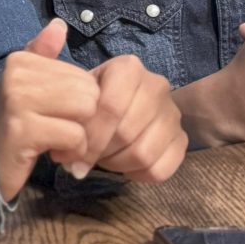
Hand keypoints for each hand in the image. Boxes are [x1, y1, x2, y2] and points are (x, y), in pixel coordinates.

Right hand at [0, 19, 100, 200]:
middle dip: (83, 119)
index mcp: (20, 61)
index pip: (83, 76)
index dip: (79, 102)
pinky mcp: (22, 131)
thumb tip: (59, 25)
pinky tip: (55, 154)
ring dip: (80, 135)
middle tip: (61, 131)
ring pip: (85, 111)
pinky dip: (72, 151)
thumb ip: (43, 55)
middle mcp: (16, 76)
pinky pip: (74, 136)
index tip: (56, 116)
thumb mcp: (27, 85)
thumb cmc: (13, 124)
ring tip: (58, 142)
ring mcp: (17, 102)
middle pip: (88, 92)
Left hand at [76, 56, 186, 183]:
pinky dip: (137, 176)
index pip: (111, 107)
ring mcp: (173, 113)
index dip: (89, 137)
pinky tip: (124, 166)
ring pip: (144, 154)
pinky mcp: (182, 139)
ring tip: (103, 159)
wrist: (128, 98)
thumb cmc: (95, 96)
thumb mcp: (79, 93)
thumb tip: (63, 154)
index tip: (69, 155)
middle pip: (126, 133)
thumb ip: (68, 113)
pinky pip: (160, 170)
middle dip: (99, 152)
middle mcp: (157, 85)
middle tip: (84, 158)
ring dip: (117, 164)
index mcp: (129, 68)